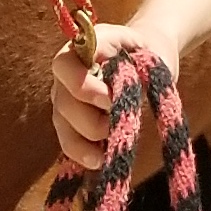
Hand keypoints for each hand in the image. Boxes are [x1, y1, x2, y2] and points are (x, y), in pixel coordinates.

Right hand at [49, 21, 178, 169]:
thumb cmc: (147, 53)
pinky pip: (69, 142)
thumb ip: (132, 67)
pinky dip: (83, 154)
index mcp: (80, 50)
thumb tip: (120, 93)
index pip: (64, 66)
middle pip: (63, 103)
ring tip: (109, 152)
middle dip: (89, 120)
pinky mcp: (71, 123)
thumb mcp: (144, 50)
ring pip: (63, 125)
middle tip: (118, 124)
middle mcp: (66, 76)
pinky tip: (100, 161)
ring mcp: (65, 100)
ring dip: (85, 142)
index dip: (82, 86)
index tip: (108, 99)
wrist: (148, 58)